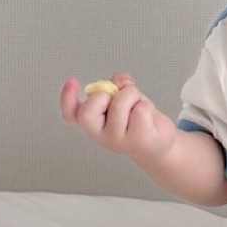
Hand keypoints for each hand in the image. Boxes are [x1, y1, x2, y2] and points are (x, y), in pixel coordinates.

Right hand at [60, 71, 177, 162]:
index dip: (66, 98)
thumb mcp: (123, 99)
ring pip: (120, 103)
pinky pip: (141, 110)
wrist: (160, 145)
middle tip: (118, 99)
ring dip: (133, 96)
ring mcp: (118, 139)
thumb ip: (115, 87)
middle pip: (88, 111)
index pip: (71, 113)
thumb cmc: (139, 121)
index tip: (72, 80)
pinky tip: (148, 118)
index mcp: (94, 122)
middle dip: (104, 95)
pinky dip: (146, 106)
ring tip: (138, 106)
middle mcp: (101, 134)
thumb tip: (118, 82)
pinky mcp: (138, 140)